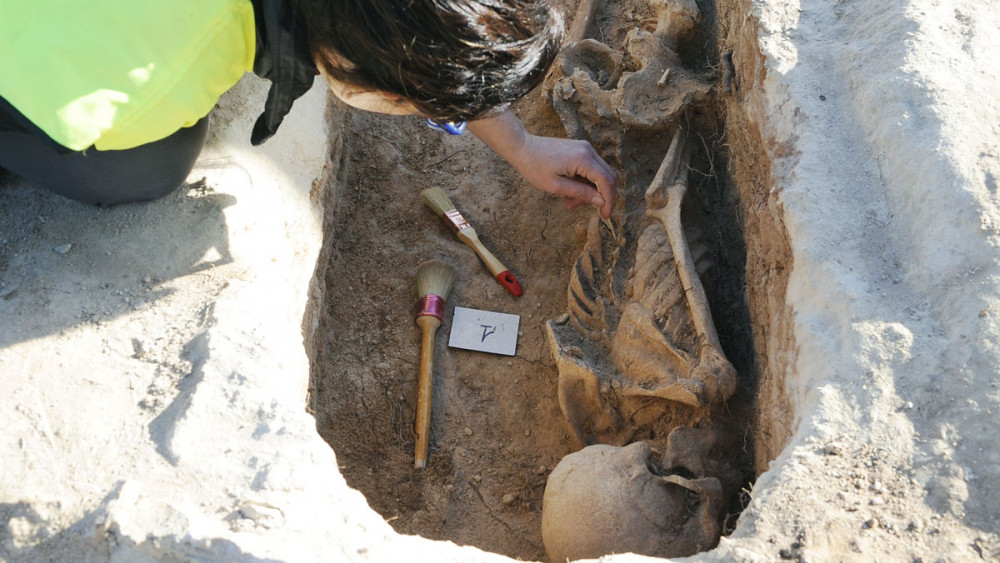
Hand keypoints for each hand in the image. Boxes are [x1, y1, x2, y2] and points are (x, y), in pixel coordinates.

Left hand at [468, 111, 616, 218]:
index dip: (609, 200)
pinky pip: (590, 168)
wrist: (523, 147)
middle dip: (600, 196)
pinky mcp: (580, 149)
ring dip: (589, 190)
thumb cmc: (535, 167)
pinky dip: (584, 181)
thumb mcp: (556, 186)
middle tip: (584, 208)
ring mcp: (585, 148)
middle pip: (607, 176)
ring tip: (569, 201)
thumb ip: (580, 193)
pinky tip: (569, 190)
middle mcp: (588, 150)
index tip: (606, 215)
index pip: (606, 181)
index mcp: (583, 159)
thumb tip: (600, 201)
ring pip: (599, 173)